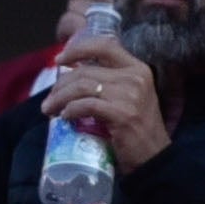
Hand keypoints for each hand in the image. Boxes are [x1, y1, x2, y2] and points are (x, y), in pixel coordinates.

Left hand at [41, 22, 173, 176]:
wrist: (155, 158)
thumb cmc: (137, 129)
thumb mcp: (130, 97)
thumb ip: (109, 83)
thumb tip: (71, 76)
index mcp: (137, 68)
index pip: (105, 45)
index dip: (78, 49)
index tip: (59, 59)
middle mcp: (135, 77)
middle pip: (86, 71)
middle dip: (61, 84)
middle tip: (49, 100)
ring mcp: (129, 95)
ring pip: (82, 87)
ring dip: (59, 98)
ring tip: (49, 110)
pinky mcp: (122, 114)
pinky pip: (86, 105)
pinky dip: (70, 110)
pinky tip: (65, 117)